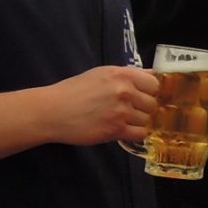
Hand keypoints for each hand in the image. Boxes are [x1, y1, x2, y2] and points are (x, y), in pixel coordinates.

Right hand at [44, 65, 159, 144]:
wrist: (53, 111)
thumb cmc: (74, 90)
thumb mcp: (101, 74)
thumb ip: (128, 74)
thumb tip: (152, 74)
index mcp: (122, 74)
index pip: (154, 83)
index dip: (149, 91)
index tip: (140, 96)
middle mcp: (124, 91)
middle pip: (152, 103)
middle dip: (143, 108)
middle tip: (128, 110)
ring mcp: (121, 111)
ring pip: (147, 120)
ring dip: (137, 122)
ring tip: (121, 120)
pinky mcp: (116, 129)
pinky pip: (140, 134)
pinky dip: (134, 134)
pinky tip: (123, 130)